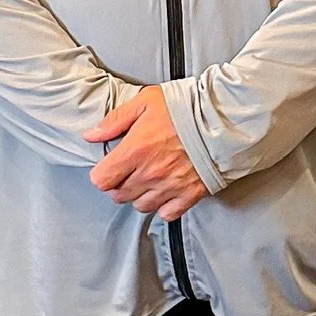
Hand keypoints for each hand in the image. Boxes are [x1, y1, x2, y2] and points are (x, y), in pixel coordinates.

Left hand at [86, 86, 210, 220]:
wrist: (224, 118)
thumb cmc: (187, 106)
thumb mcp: (146, 101)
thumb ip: (115, 120)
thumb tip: (91, 135)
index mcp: (136, 150)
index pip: (101, 180)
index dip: (102, 174)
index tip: (110, 166)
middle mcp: (150, 173)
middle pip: (119, 196)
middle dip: (120, 184)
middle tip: (130, 170)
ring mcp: (170, 187)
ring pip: (141, 206)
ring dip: (140, 195)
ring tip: (149, 179)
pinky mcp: (190, 195)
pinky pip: (167, 213)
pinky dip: (163, 206)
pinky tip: (166, 190)